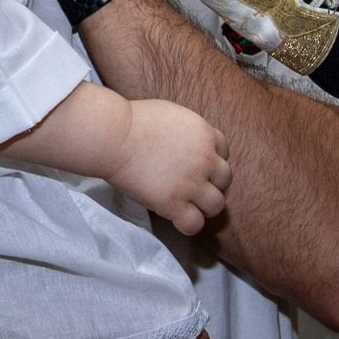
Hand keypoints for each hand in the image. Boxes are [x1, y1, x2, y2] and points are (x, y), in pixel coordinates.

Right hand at [111, 99, 231, 233]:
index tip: (198, 166)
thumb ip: (187, 131)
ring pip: (216, 205)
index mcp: (204, 134)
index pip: (224, 152)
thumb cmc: (134, 121)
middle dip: (211, 183)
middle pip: (225, 180)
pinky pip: (194, 224)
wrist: (114, 137)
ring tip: (187, 204)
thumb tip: (186, 142)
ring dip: (204, 206)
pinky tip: (176, 218)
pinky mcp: (173, 203)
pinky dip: (188, 224)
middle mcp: (204, 160)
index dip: (211, 161)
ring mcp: (191, 184)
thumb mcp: (172, 114)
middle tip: (192, 186)